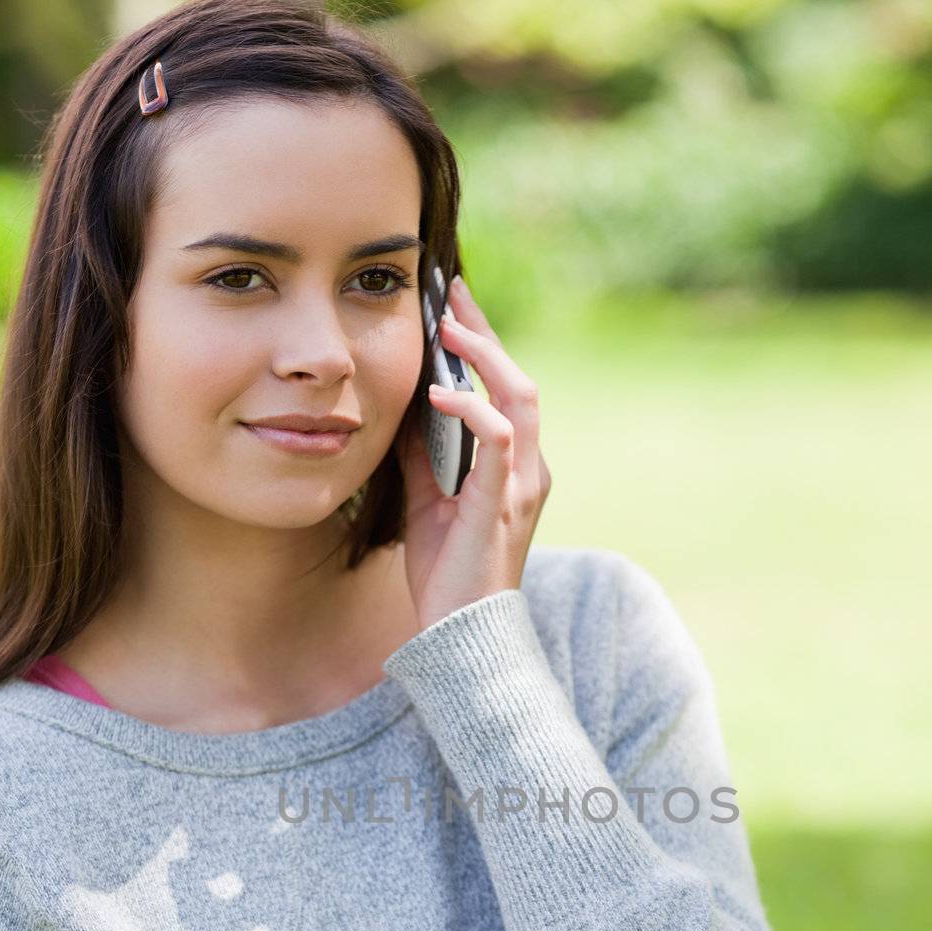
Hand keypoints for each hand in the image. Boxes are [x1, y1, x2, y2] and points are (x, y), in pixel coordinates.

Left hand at [393, 275, 551, 633]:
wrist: (461, 635)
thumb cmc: (446, 576)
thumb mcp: (426, 502)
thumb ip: (422, 456)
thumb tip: (403, 409)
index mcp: (514, 469)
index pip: (505, 391)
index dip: (482, 344)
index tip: (451, 303)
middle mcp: (528, 471)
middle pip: (518, 381)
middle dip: (485, 334)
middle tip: (450, 294)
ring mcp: (520, 487)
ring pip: (519, 399)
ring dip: (484, 357)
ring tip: (448, 327)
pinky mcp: (502, 505)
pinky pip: (500, 440)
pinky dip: (472, 409)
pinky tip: (439, 393)